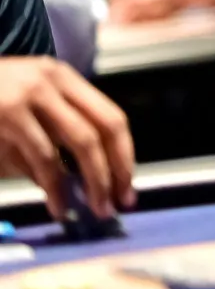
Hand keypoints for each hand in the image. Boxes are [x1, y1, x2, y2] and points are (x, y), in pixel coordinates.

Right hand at [0, 58, 134, 220]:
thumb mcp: (28, 106)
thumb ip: (58, 135)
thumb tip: (92, 181)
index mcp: (63, 77)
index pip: (110, 117)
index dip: (124, 155)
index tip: (129, 187)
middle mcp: (50, 81)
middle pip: (98, 131)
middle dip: (111, 173)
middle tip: (114, 205)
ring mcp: (26, 96)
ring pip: (73, 145)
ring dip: (86, 183)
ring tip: (88, 211)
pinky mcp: (5, 115)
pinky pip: (39, 156)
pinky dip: (54, 185)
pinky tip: (58, 204)